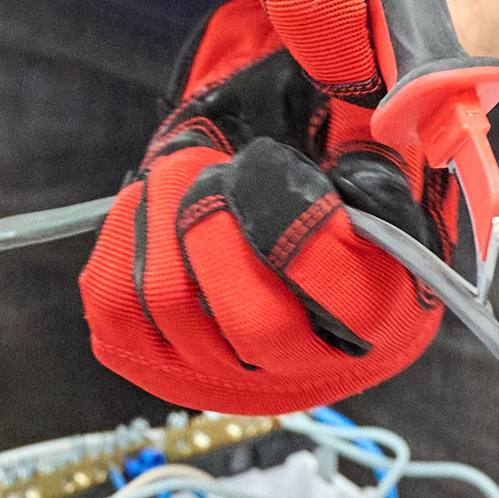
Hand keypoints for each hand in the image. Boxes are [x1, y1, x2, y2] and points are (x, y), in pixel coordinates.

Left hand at [81, 0, 457, 409]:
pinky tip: (152, 207)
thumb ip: (371, 129)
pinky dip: (121, 238)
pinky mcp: (156, 359)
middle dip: (216, 225)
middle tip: (213, 169)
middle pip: (255, 323)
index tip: (263, 160)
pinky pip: (113, 307)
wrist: (254, 176)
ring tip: (183, 169)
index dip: (296, 225)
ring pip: (173, 306)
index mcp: (384, 306)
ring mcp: (227, 368)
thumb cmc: (319, 150)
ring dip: (163, 212)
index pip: (352, 301)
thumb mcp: (362, 130)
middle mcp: (308, 359)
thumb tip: (373, 131)